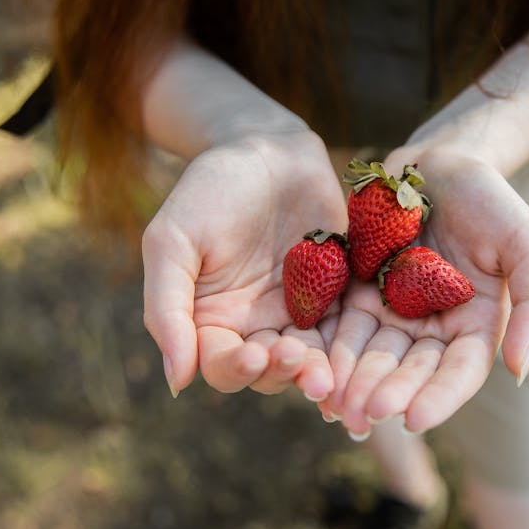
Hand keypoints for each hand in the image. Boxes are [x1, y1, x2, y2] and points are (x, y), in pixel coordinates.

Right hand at [142, 131, 346, 399]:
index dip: (235, 369)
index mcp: (212, 320)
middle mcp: (256, 326)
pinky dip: (352, 343)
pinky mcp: (337, 294)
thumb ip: (166, 308)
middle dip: (283, 372)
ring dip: (318, 369)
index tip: (254, 356)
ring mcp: (300, 312)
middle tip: (298, 360)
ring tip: (329, 375)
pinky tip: (362, 349)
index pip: (221, 365)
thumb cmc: (210, 189)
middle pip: (269, 371)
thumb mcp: (172, 241)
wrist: (268, 147)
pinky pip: (346, 326)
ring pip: (311, 357)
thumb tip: (177, 381)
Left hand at [319, 149, 528, 435]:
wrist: (439, 162)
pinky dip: (328, 350)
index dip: (439, 398)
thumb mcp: (526, 243)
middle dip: (388, 394)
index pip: (460, 371)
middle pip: (410, 370)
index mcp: (475, 324)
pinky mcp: (356, 293)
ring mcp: (392, 312)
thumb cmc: (490, 200)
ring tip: (333, 405)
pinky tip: (311, 369)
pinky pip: (340, 326)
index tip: (415, 420)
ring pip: (371, 355)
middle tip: (365, 415)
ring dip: (353, 382)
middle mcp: (433, 327)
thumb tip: (519, 369)